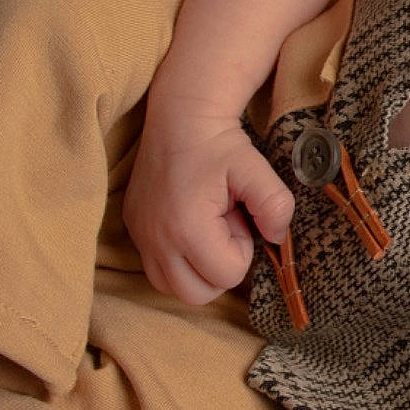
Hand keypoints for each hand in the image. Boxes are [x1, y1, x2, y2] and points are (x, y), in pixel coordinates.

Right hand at [125, 109, 294, 304]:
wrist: (180, 116)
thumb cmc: (219, 143)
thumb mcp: (257, 169)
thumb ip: (276, 206)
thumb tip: (277, 237)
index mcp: (187, 228)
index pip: (227, 276)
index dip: (242, 251)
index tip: (237, 218)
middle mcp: (156, 239)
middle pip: (196, 294)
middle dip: (219, 268)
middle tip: (224, 228)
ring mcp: (140, 236)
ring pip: (172, 287)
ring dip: (197, 269)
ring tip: (206, 229)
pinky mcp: (133, 229)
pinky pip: (156, 268)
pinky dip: (177, 259)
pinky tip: (189, 225)